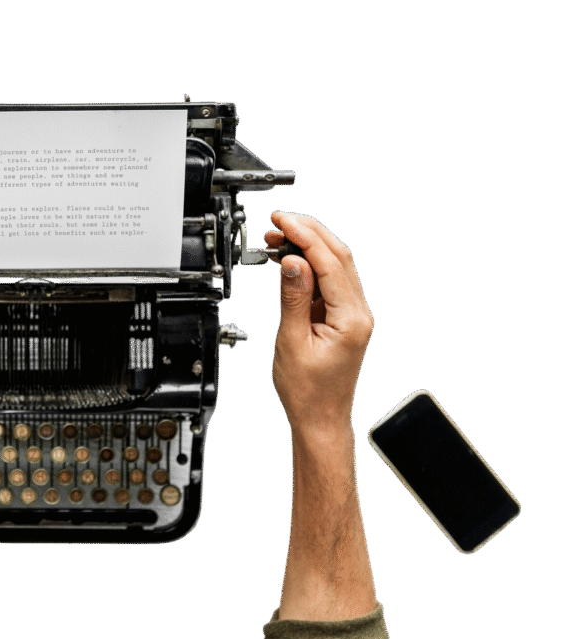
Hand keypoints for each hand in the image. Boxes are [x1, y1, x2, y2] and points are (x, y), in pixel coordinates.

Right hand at [265, 212, 373, 438]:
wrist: (319, 417)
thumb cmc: (308, 391)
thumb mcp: (292, 341)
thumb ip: (294, 298)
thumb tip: (292, 262)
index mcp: (351, 318)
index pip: (329, 262)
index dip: (304, 236)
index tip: (282, 222)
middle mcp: (359, 313)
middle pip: (338, 256)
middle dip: (308, 232)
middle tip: (279, 222)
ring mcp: (354, 314)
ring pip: (335, 265)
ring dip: (308, 246)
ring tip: (279, 238)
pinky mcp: (344, 317)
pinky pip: (329, 281)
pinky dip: (310, 265)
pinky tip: (291, 261)